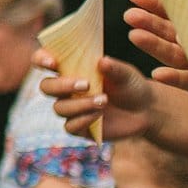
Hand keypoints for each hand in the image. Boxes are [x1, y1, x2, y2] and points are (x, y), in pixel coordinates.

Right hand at [40, 50, 159, 142]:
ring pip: (59, 107)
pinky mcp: (79, 128)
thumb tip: (101, 61)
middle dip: (62, 85)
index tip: (52, 62)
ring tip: (103, 100)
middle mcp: (66, 89)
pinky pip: (70, 126)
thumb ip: (113, 68)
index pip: (44, 61)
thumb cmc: (130, 86)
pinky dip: (83, 119)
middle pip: (46, 87)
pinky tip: (100, 115)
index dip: (41, 59)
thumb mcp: (126, 74)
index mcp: (70, 69)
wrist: (146, 110)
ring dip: (80, 104)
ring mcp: (71, 109)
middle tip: (86, 84)